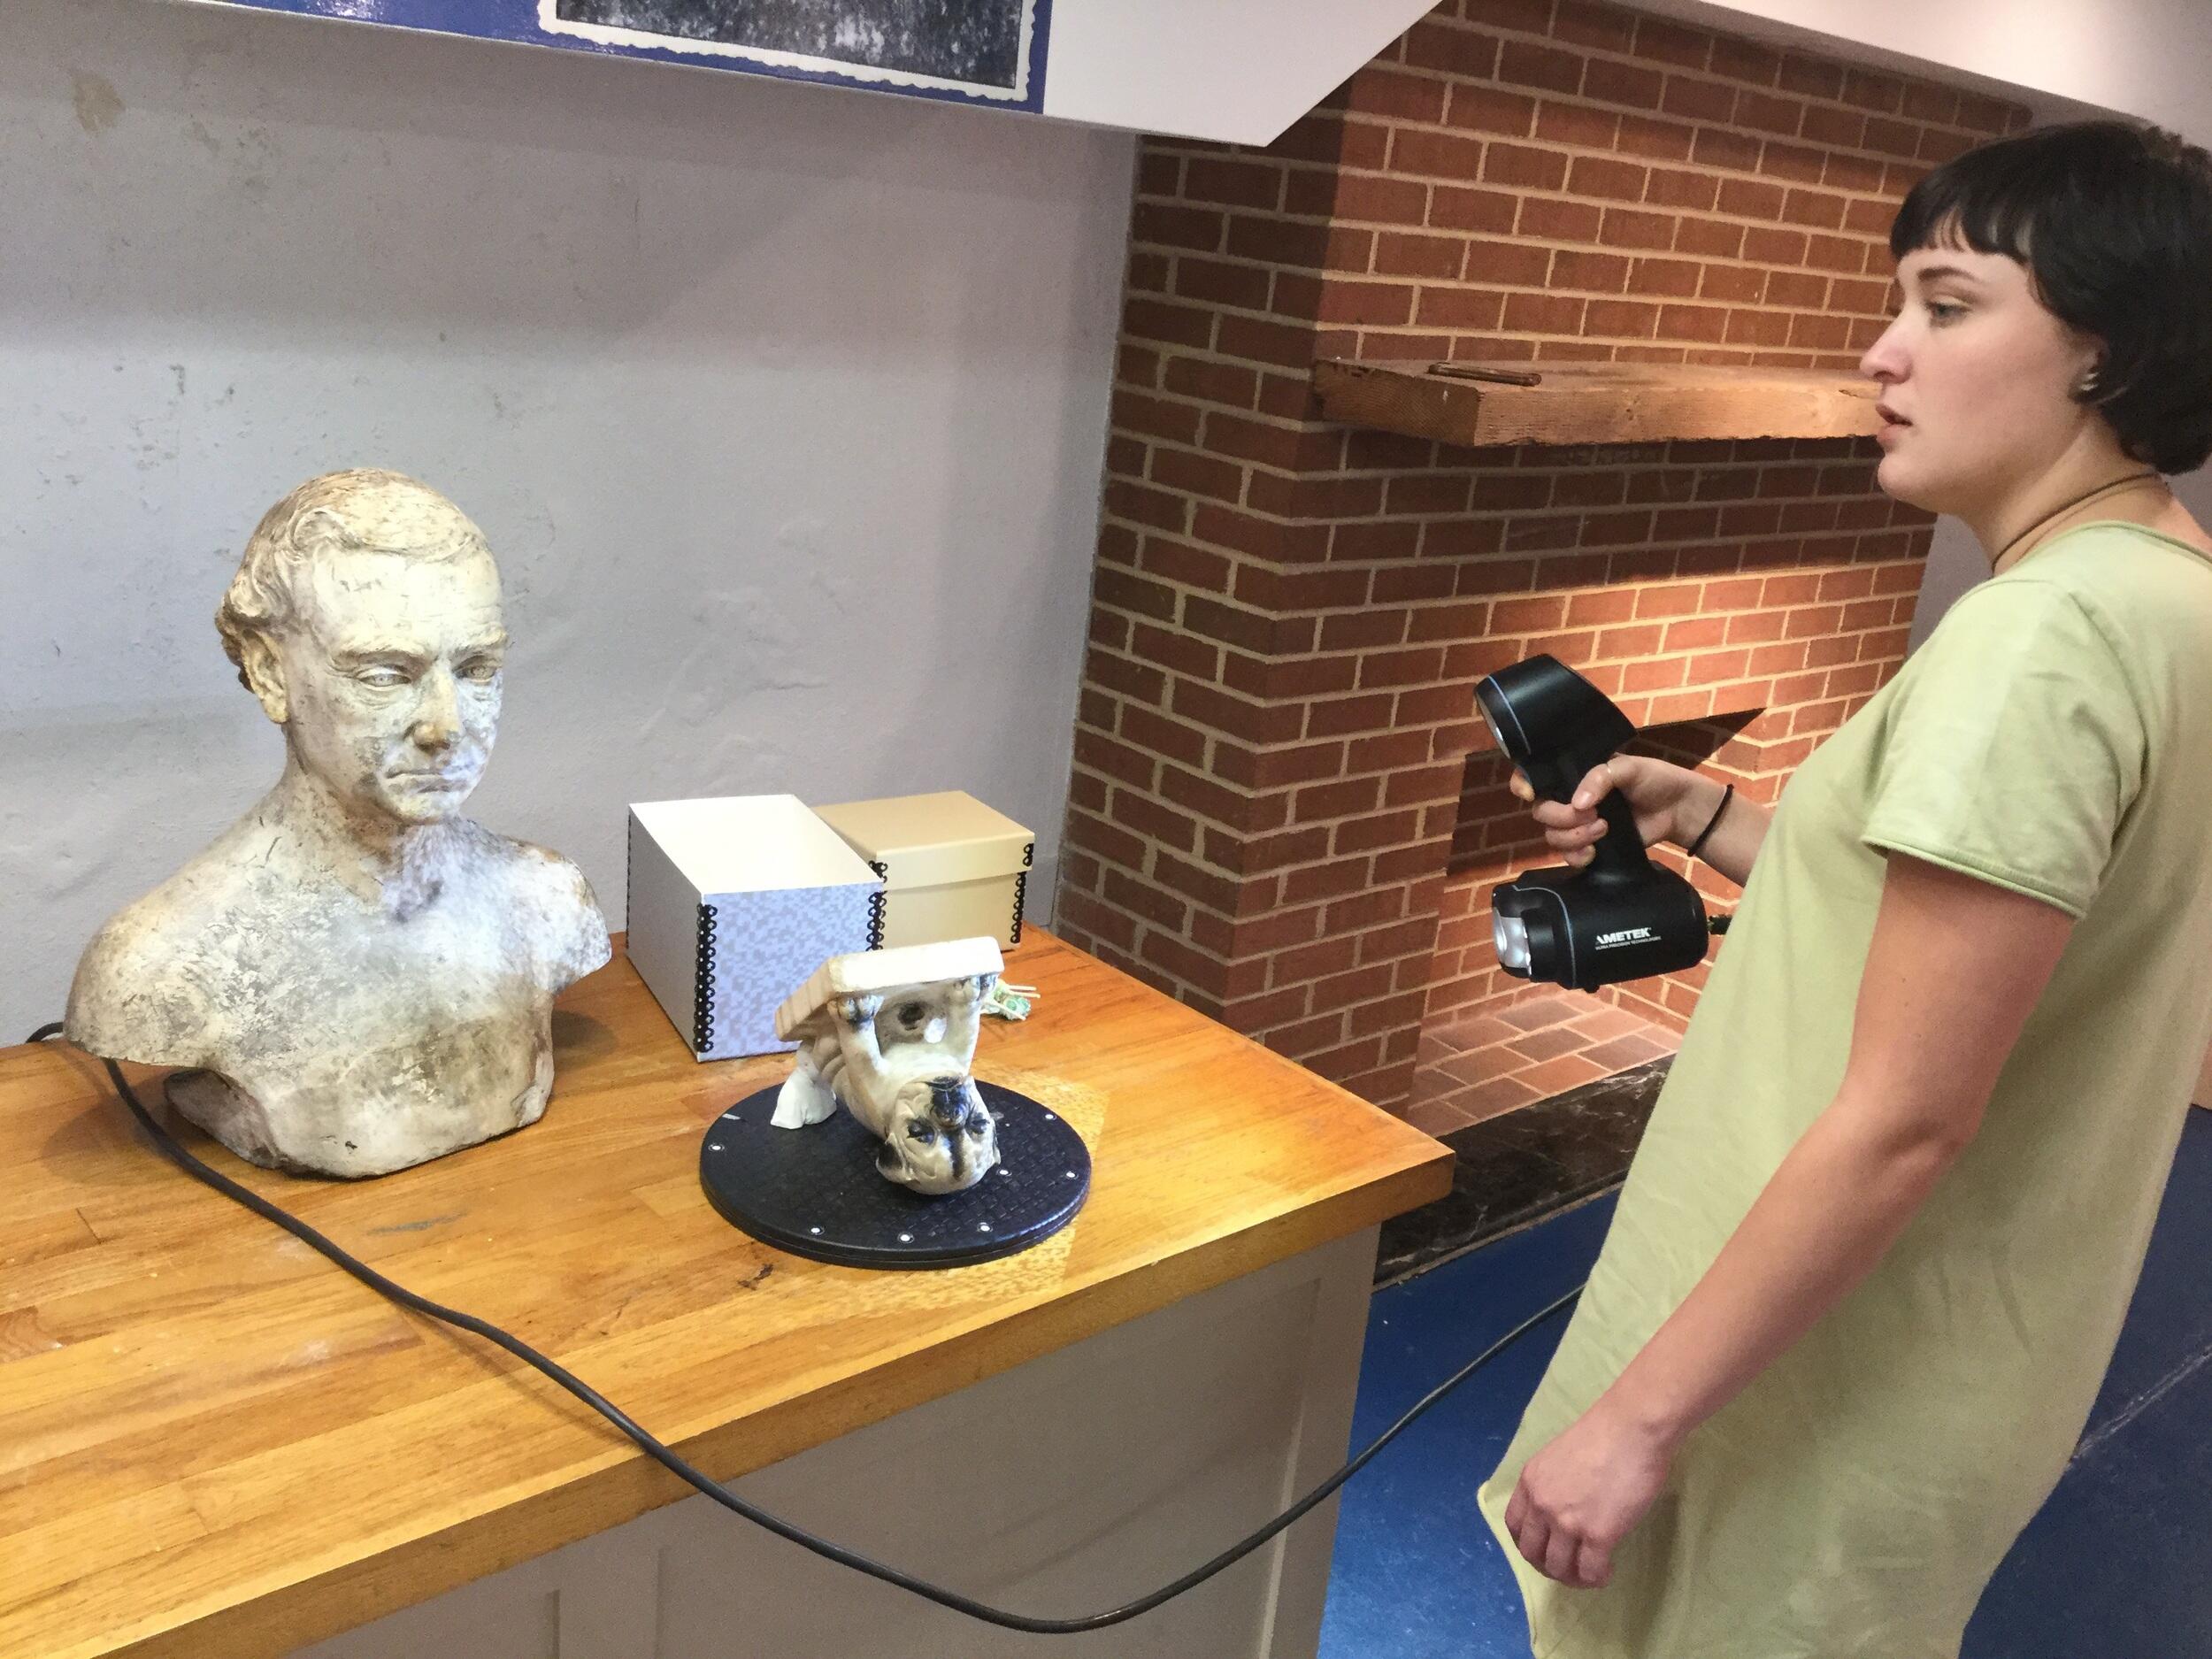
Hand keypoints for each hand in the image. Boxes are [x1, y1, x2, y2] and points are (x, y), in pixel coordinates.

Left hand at [1501, 1401, 1676, 1588]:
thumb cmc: (1604, 1434)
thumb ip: (1554, 1484)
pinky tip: (1607, 1571)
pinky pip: (1590, 1572)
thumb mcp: (1559, 1457)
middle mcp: (1542, 1505)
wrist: (1632, 1429)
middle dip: (1548, 1567)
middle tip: (1568, 1568)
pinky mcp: (1598, 1535)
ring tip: (1590, 1572)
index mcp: (1530, 1482)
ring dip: (1573, 1577)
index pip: (1515, 1526)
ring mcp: (1568, 1522)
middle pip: (1532, 1553)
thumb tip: (1564, 1507)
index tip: (1545, 1549)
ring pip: (1559, 1568)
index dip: (1529, 1544)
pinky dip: (1597, 1578)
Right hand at [1509, 756, 1709, 865]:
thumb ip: (1600, 778)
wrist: (1678, 809)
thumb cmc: (1653, 779)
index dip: (1523, 784)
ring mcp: (1579, 824)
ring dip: (1574, 836)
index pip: (1535, 776)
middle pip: (1541, 812)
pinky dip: (1577, 856)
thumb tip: (1578, 804)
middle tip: (1592, 815)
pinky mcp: (1591, 847)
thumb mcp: (1628, 767)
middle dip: (1561, 817)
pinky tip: (1594, 852)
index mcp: (1574, 773)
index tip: (1530, 793)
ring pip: (1552, 836)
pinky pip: (1569, 856)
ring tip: (1604, 829)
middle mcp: (1570, 798)